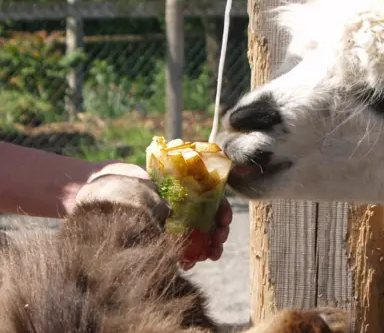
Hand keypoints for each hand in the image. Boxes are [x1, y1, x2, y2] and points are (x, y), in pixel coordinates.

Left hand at [89, 161, 232, 269]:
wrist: (99, 192)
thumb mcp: (143, 183)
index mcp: (183, 187)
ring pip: (203, 233)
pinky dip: (193, 255)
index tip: (223, 219)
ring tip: (213, 254)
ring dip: (212, 244)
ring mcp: (177, 220)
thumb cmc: (121, 181)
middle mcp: (183, 203)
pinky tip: (191, 262)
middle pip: (210, 215)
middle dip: (219, 229)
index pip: (211, 195)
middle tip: (219, 240)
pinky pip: (186, 247)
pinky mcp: (167, 236)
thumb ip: (159, 194)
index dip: (221, 207)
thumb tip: (170, 212)